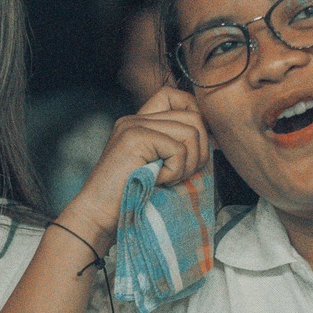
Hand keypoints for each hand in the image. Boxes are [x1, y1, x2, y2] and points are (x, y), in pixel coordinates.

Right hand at [52, 86, 209, 255]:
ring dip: (188, 163)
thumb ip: (175, 148)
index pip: (176, 96)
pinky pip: (179, 149)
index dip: (195, 116)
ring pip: (191, 132)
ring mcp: (134, 126)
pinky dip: (175, 172)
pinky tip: (157, 181)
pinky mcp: (136, 138)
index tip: (193, 147)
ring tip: (167, 179)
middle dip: (200, 150)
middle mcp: (134, 119)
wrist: (98, 216)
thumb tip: (214, 140)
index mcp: (138, 122)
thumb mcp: (157, 167)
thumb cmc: (130, 199)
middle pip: (193, 116)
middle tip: (181, 174)